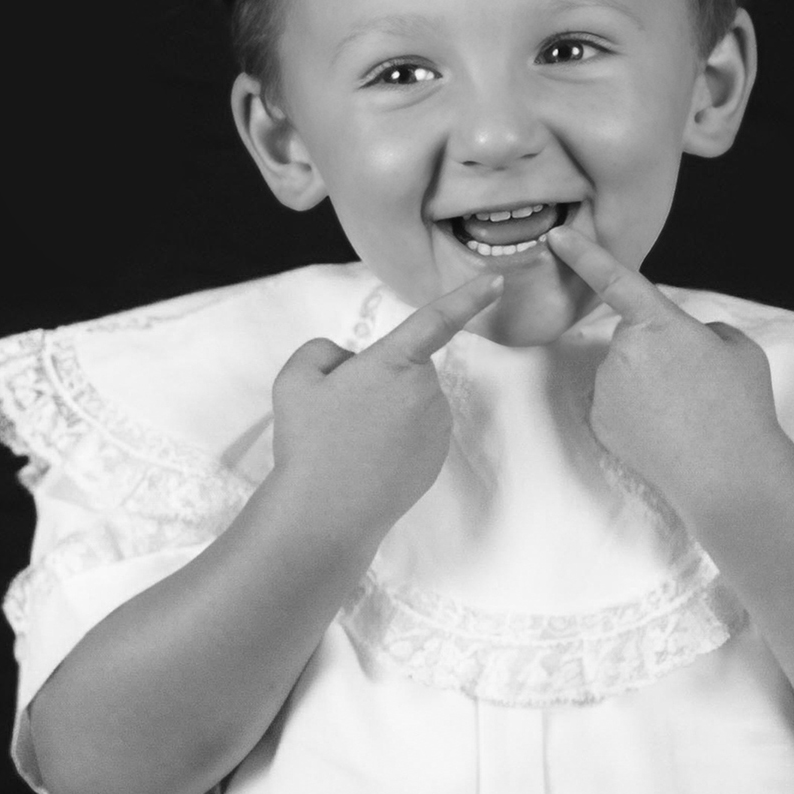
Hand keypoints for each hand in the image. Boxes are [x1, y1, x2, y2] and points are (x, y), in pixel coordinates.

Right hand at [270, 274, 504, 528]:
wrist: (326, 513)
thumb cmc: (309, 442)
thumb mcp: (295, 380)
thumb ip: (323, 351)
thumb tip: (350, 361)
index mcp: (395, 362)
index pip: (437, 318)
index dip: (468, 296)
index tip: (498, 280)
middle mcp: (426, 391)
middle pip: (404, 366)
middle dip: (378, 378)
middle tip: (340, 411)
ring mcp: (436, 427)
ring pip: (410, 400)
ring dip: (387, 410)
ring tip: (350, 441)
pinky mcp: (437, 457)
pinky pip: (416, 431)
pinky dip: (396, 439)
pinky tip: (368, 460)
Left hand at [546, 224, 789, 521]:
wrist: (728, 476)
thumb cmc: (741, 407)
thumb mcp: (738, 349)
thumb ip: (705, 331)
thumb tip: (686, 340)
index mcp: (658, 324)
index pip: (614, 279)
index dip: (583, 253)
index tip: (556, 236)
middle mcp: (622, 351)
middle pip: (633, 340)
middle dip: (658, 354)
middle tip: (695, 386)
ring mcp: (605, 388)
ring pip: (624, 374)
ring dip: (647, 386)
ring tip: (685, 414)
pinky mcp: (598, 421)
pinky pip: (615, 404)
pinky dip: (635, 415)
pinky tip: (665, 433)